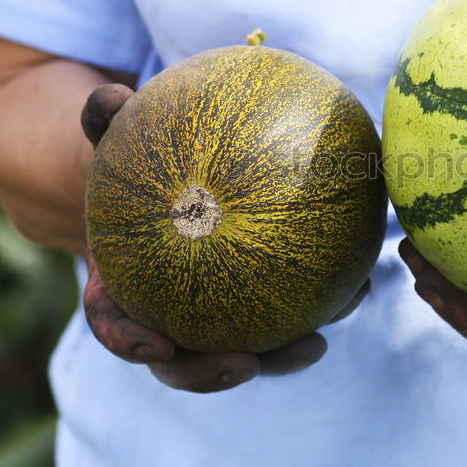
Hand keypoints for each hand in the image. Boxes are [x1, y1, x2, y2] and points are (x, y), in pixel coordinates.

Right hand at [80, 83, 368, 391]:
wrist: (163, 183)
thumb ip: (106, 120)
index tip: (159, 348)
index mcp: (122, 291)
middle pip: (184, 362)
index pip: (119, 329)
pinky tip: (359, 287)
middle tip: (248, 362)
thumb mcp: (116, 137)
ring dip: (281, 356)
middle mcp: (166, 315)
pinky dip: (319, 306)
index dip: (134, 345)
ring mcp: (212, 316)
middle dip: (215, 372)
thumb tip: (109, 95)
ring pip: (243, 350)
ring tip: (319, 340)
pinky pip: (285, 311)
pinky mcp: (257, 305)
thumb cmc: (135, 162)